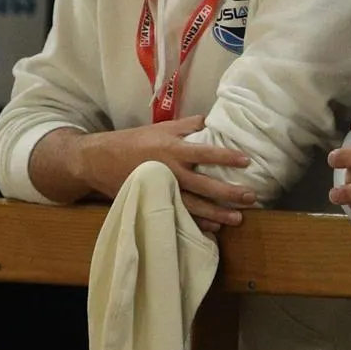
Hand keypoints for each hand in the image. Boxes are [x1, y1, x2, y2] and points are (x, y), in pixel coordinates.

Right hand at [72, 115, 254, 231]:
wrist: (99, 160)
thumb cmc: (135, 141)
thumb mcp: (162, 128)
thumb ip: (188, 125)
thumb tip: (213, 121)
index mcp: (173, 150)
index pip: (205, 152)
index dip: (226, 157)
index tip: (247, 160)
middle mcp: (170, 171)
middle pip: (204, 185)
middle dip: (228, 193)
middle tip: (251, 197)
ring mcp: (161, 191)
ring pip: (193, 206)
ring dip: (216, 214)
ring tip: (237, 218)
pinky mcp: (153, 203)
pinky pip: (178, 216)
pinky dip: (195, 224)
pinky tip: (213, 229)